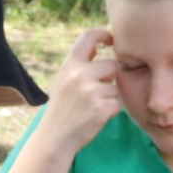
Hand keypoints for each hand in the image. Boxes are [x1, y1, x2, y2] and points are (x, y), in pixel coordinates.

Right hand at [42, 28, 122, 151]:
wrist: (55, 138)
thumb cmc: (61, 109)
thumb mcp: (63, 80)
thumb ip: (80, 64)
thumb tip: (98, 45)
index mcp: (70, 65)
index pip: (89, 36)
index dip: (103, 34)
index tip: (111, 39)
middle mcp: (80, 74)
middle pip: (112, 66)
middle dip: (108, 79)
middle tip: (93, 94)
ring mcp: (92, 92)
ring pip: (115, 88)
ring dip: (108, 98)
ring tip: (90, 108)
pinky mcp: (102, 108)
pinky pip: (118, 104)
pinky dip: (111, 111)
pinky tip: (95, 117)